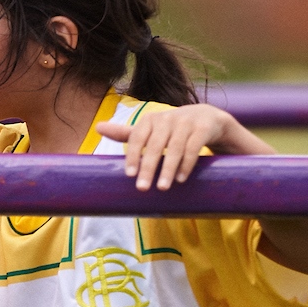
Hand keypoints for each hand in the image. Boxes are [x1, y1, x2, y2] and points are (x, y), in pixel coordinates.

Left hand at [95, 104, 272, 190]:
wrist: (210, 119)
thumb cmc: (173, 129)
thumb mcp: (151, 130)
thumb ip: (127, 133)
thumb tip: (97, 127)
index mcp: (152, 119)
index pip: (137, 136)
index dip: (133, 155)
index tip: (129, 175)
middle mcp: (168, 118)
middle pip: (155, 144)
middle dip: (148, 167)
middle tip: (142, 188)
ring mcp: (187, 121)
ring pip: (175, 147)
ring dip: (168, 168)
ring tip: (162, 188)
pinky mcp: (204, 127)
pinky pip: (194, 146)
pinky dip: (187, 163)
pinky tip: (181, 178)